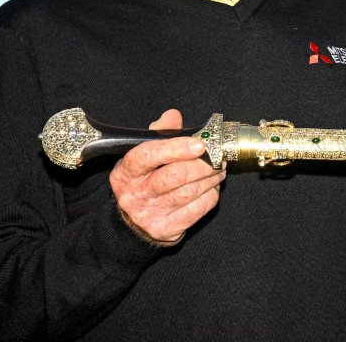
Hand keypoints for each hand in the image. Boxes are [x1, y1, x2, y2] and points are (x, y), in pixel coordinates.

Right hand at [108, 109, 224, 245]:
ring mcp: (150, 214)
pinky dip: (210, 196)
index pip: (149, 155)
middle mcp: (135, 194)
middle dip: (202, 164)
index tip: (199, 144)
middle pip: (174, 176)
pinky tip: (212, 188)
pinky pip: (197, 210)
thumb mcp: (142, 155)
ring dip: (211, 179)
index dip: (176, 148)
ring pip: (189, 192)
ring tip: (219, 170)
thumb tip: (174, 116)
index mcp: (126, 171)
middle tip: (217, 158)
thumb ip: (160, 133)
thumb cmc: (143, 181)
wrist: (132, 223)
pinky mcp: (166, 229)